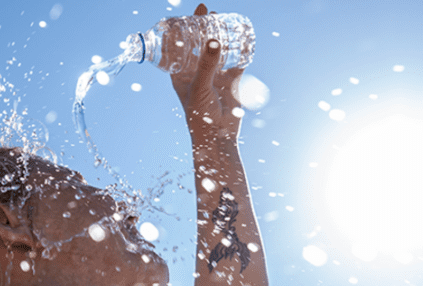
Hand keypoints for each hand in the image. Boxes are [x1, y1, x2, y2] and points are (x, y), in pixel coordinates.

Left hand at [170, 3, 244, 141]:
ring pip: (218, 49)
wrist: (218, 136)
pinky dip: (241, 48)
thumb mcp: (200, 87)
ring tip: (223, 18)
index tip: (187, 15)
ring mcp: (215, 76)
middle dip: (203, 27)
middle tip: (208, 11)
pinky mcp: (231, 81)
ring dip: (221, 34)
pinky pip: (237, 60)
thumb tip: (214, 40)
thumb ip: (207, 64)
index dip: (181, 30)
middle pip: (199, 44)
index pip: (179, 47)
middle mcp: (198, 72)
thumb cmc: (199, 116)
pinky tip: (244, 35)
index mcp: (181, 74)